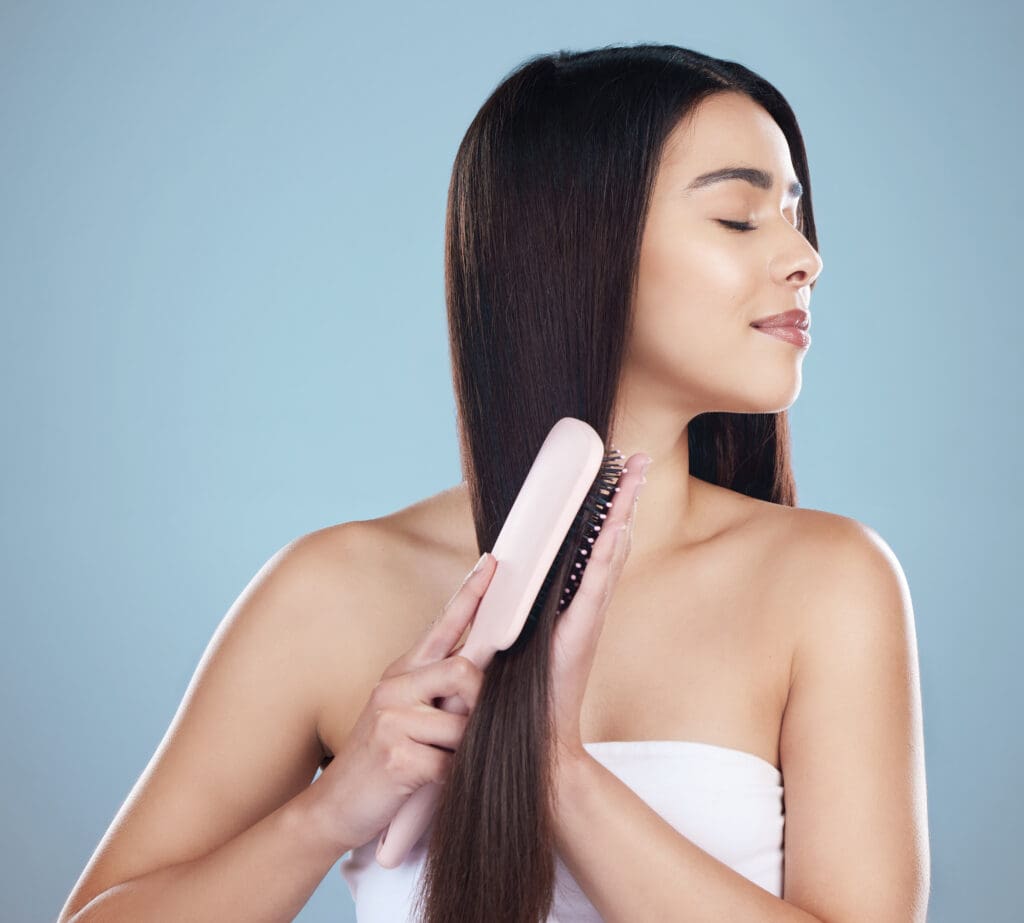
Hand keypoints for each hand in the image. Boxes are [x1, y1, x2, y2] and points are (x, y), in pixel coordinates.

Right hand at [309, 551, 497, 850]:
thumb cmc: (382, 761)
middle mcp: (395, 685)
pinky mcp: (396, 754)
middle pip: (465, 670)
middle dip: (478, 704)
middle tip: (466, 731)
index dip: (471, 593)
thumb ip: (440, 692)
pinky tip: (428, 787)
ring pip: (463, 725)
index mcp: (403, 672)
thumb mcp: (406, 715)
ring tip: (437, 766)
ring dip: (462, 753)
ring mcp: (391, 718)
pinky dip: (450, 781)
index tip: (492, 563)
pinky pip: (450, 763)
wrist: (334, 806)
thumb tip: (485, 677)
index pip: (443, 624)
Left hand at [550, 452, 649, 765]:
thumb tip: (503, 562)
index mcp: (575, 599)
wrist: (539, 740)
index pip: (597, 542)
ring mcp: (589, 617)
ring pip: (611, 554)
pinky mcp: (581, 632)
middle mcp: (588, 603)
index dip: (608, 506)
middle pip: (613, 539)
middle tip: (639, 460)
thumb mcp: (523, 629)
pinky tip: (616, 526)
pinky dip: (607, 555)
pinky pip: (596, 585)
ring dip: (622, 513)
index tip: (617, 471)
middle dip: (625, 497)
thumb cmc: (528, 691)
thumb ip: (524, 599)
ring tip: (634, 476)